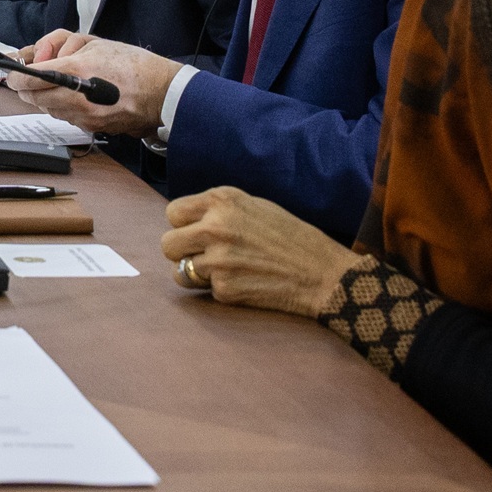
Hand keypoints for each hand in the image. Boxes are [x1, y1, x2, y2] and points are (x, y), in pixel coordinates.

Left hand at [6, 32, 181, 136]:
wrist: (162, 93)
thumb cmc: (133, 65)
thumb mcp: (93, 42)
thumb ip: (59, 45)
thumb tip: (38, 56)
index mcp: (76, 70)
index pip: (29, 78)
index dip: (16, 76)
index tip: (13, 73)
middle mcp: (77, 97)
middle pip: (33, 97)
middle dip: (28, 87)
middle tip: (32, 78)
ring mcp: (84, 116)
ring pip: (47, 109)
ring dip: (45, 98)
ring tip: (59, 85)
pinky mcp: (91, 128)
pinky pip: (65, 118)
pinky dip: (62, 108)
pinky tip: (74, 97)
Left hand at [159, 187, 359, 316]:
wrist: (323, 274)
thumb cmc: (291, 238)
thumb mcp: (255, 206)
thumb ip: (218, 210)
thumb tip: (185, 221)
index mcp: (222, 200)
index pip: (173, 213)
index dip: (183, 225)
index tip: (196, 233)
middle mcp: (215, 227)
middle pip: (167, 244)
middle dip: (182, 252)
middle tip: (204, 256)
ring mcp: (218, 260)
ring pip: (179, 272)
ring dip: (195, 275)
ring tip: (223, 271)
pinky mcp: (225, 288)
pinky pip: (205, 291)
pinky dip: (220, 290)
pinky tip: (244, 283)